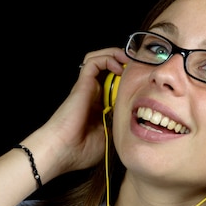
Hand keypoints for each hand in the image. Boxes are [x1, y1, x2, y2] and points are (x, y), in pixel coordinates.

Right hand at [32, 48, 128, 175]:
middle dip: (124, 63)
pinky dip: (108, 58)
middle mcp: (93, 94)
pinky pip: (94, 61)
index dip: (128, 79)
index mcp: (99, 106)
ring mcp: (87, 88)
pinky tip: (119, 67)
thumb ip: (120, 127)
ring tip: (128, 60)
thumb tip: (135, 120)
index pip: (115, 85)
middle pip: (108, 68)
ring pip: (100, 59)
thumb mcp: (109, 139)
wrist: (62, 150)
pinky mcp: (82, 84)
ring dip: (115, 55)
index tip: (143, 82)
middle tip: (139, 66)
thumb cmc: (80, 150)